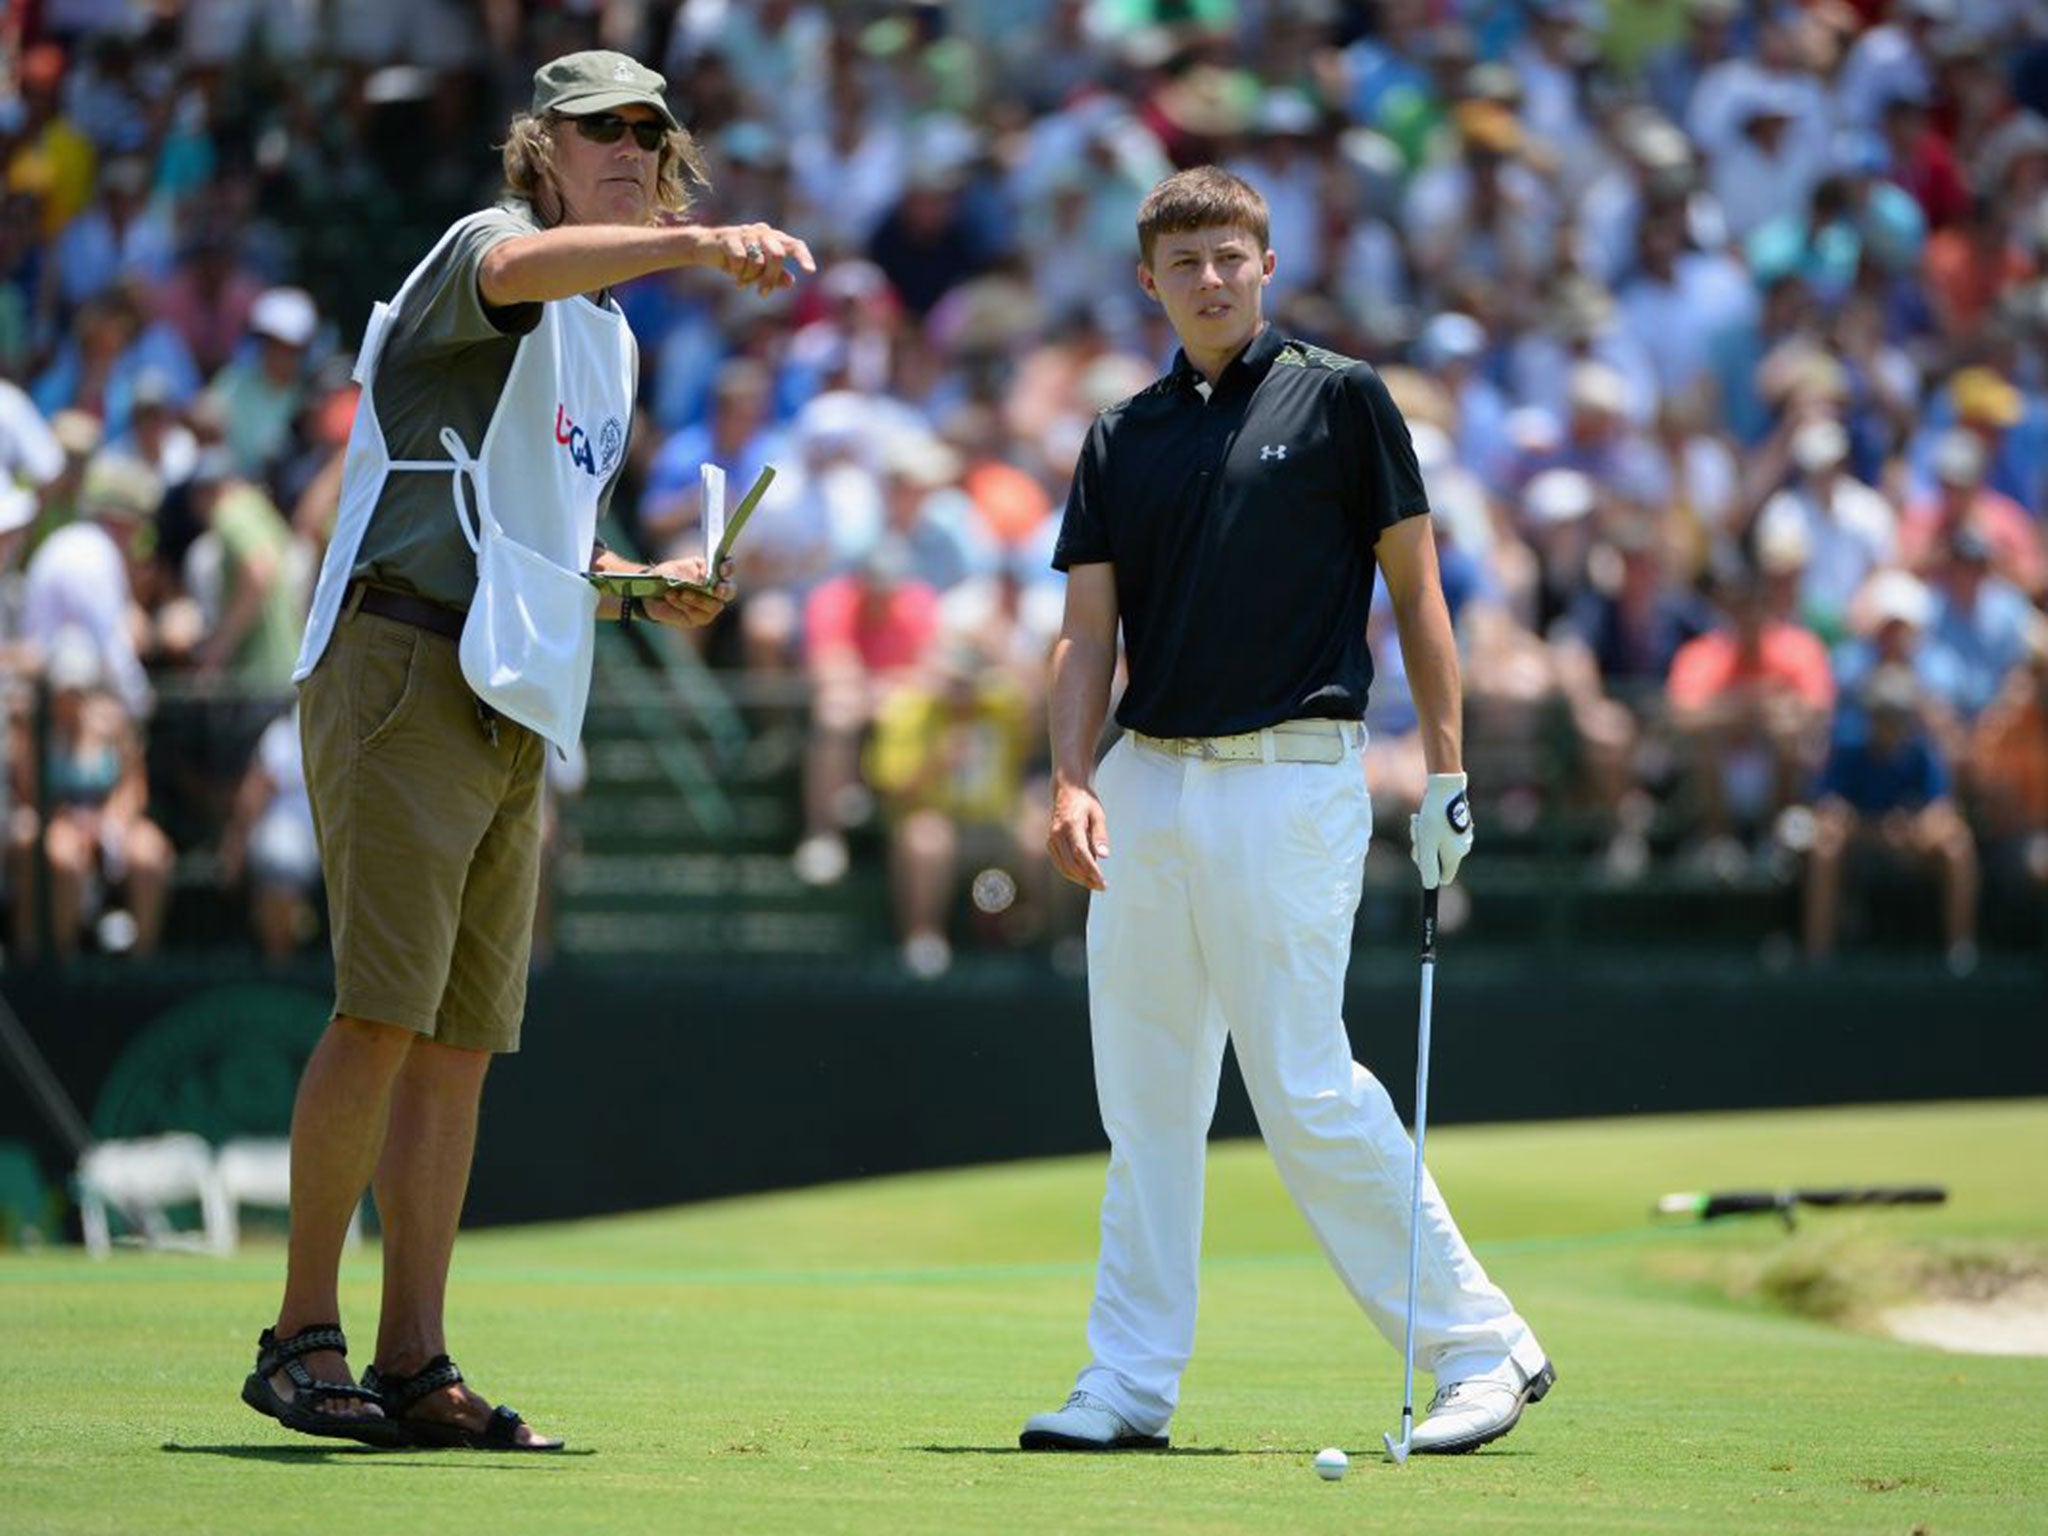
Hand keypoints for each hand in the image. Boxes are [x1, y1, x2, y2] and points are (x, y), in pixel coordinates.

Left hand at [642, 556, 735, 628]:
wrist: (651, 592)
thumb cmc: (668, 576)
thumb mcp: (678, 567)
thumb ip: (693, 571)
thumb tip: (704, 579)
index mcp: (714, 572)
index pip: (728, 568)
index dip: (728, 568)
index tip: (721, 569)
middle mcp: (717, 590)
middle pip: (730, 591)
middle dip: (724, 590)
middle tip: (716, 589)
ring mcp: (710, 606)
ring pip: (713, 605)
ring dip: (697, 598)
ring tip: (680, 592)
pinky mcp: (699, 618)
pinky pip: (696, 613)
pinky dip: (683, 604)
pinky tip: (671, 597)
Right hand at [690, 221, 814, 296]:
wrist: (705, 248)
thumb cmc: (736, 259)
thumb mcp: (757, 270)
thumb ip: (775, 275)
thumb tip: (791, 281)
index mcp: (773, 238)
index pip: (794, 244)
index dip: (803, 257)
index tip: (810, 271)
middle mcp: (763, 232)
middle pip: (777, 256)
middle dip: (770, 278)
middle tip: (763, 293)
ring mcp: (746, 233)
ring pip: (758, 261)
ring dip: (750, 277)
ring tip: (742, 282)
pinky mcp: (729, 237)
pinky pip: (740, 260)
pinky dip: (737, 272)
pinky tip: (732, 273)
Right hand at [1046, 779, 1109, 891]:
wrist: (1067, 790)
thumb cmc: (1085, 802)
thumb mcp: (1098, 814)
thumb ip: (1100, 835)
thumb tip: (1104, 856)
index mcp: (1071, 825)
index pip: (1080, 853)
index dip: (1091, 870)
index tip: (1102, 881)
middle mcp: (1057, 834)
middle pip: (1071, 863)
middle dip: (1086, 878)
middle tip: (1102, 886)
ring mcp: (1051, 839)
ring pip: (1063, 866)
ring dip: (1079, 878)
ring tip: (1094, 884)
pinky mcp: (1050, 843)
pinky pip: (1059, 863)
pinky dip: (1070, 872)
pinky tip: (1083, 876)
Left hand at [1410, 772, 1473, 888]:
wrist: (1445, 788)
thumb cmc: (1435, 817)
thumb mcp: (1427, 845)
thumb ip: (1428, 867)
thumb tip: (1430, 886)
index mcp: (1456, 856)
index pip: (1444, 878)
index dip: (1430, 872)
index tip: (1421, 860)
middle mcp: (1462, 848)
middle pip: (1436, 860)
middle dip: (1423, 849)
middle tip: (1417, 836)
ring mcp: (1460, 835)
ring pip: (1434, 844)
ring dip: (1422, 836)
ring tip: (1419, 821)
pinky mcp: (1455, 824)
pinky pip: (1437, 832)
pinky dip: (1428, 826)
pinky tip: (1423, 815)